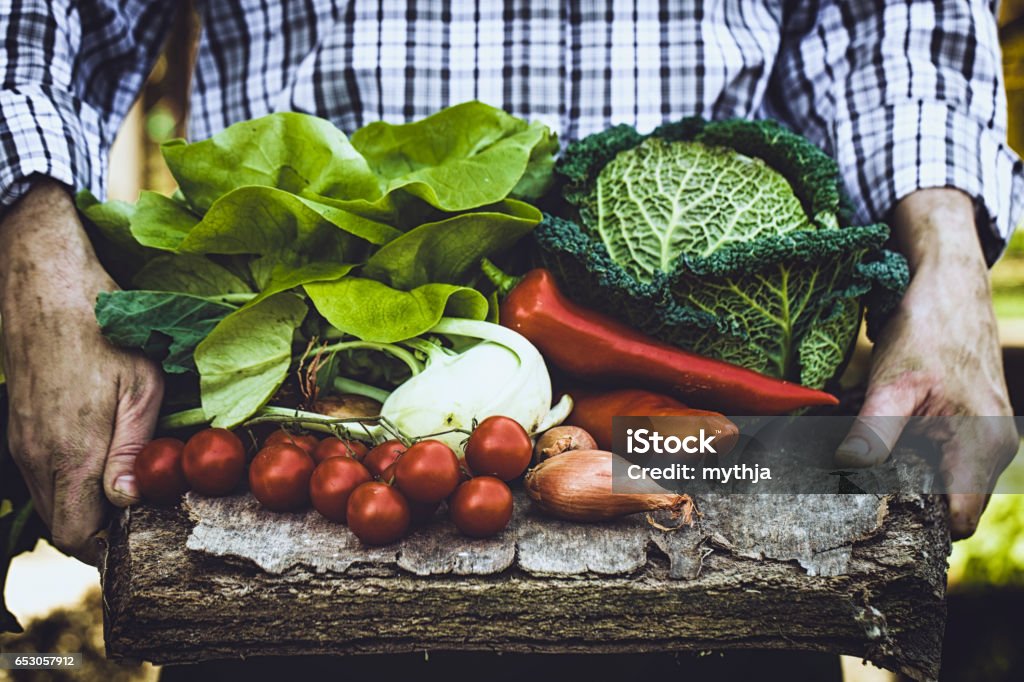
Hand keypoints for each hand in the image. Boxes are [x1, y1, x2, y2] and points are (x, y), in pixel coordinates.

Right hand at [0, 179, 162, 563]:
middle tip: (143, 515)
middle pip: (63, 526)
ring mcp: (22, 442)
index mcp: (70, 455)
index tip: (144, 535)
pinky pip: (41, 473)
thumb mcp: (140, 386)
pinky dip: (69, 481)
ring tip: (128, 485)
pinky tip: (101, 458)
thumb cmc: (104, 328)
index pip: (79, 537)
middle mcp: (37, 457)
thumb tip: (128, 501)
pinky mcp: (19, 425)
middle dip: (101, 532)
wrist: (43, 281)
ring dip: (85, 505)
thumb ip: (133, 449)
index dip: (111, 548)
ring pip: (51, 499)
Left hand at [836, 188, 1017, 538]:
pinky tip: (886, 447)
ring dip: (913, 481)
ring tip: (869, 471)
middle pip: (954, 506)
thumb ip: (874, 431)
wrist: (949, 289)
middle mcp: (994, 450)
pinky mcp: (976, 425)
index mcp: (982, 449)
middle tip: (860, 500)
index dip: (921, 530)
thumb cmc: (925, 332)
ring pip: (949, 482)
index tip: (877, 523)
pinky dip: (918, 459)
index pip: (958, 522)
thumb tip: (850, 469)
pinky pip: (949, 459)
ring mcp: (989, 438)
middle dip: (913, 508)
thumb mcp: (891, 383)